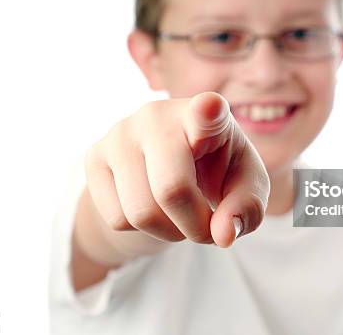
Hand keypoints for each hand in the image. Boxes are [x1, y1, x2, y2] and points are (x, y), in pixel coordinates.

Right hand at [85, 92, 269, 247]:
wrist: (168, 166)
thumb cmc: (216, 169)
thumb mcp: (245, 186)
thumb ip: (248, 208)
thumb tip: (222, 235)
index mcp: (206, 114)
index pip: (206, 111)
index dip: (208, 111)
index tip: (210, 107)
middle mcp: (158, 115)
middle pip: (172, 190)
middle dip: (195, 227)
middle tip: (207, 227)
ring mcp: (120, 133)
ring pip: (141, 212)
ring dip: (169, 232)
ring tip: (181, 216)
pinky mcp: (94, 156)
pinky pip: (117, 219)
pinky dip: (142, 230)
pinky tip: (153, 207)